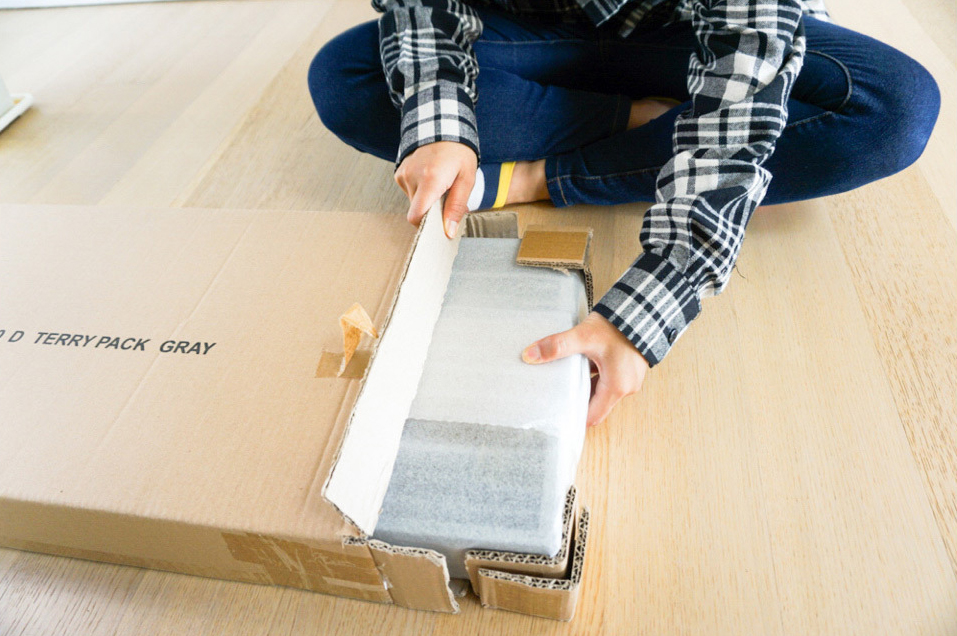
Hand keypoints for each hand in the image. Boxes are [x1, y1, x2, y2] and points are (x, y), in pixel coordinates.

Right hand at [394, 141, 476, 237]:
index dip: (426, 226)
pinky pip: (409, 192)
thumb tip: (449, 232)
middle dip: (431, 211)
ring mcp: (403, 173)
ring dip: (426, 200)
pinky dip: (420, 191)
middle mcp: (412, 176)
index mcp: (430, 179)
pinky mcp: (399, 172)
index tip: (438, 226)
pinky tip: (430, 178)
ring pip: (413, 202)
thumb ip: (456, 207)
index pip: (416, 216)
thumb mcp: (467, 180)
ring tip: (439, 184)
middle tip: (446, 197)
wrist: (443, 127)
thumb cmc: (459, 152)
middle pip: (416, 211)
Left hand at [522, 312, 648, 427]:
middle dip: (576, 400)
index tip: (556, 414)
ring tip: (565, 379)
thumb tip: (530, 355)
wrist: (640, 309)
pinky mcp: (629, 369)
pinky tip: (582, 366)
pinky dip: (595, 377)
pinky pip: (609, 381)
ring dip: (585, 387)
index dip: (573, 416)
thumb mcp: (583, 336)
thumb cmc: (618, 325)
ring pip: (602, 392)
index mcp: (617, 387)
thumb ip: (556, 346)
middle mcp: (627, 387)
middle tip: (555, 395)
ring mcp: (629, 379)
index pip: (592, 416)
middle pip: (596, 405)